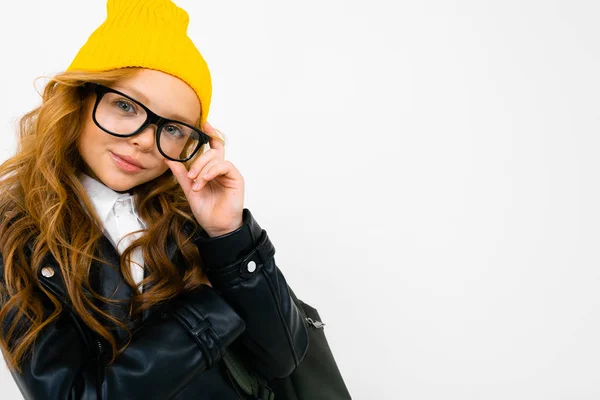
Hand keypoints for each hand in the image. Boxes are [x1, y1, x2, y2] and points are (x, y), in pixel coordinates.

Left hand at [164, 121, 244, 236]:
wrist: (216, 226)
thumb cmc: (206, 210)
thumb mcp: (189, 190)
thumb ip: (181, 174)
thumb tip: (168, 159)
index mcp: (211, 171)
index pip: (214, 148)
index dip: (211, 135)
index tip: (205, 124)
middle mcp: (221, 170)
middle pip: (212, 152)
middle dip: (198, 161)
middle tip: (191, 176)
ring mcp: (229, 173)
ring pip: (216, 158)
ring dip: (202, 168)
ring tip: (196, 183)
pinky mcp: (236, 178)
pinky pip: (224, 165)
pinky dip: (212, 171)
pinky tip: (204, 180)